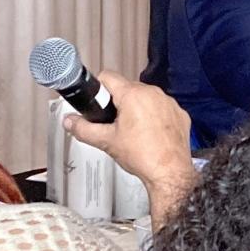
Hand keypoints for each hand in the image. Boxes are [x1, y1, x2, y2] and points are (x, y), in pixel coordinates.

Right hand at [64, 72, 195, 223]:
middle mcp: (153, 93)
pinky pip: (162, 108)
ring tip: (131, 130)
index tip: (96, 100)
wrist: (169, 173)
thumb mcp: (106, 141)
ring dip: (137, 109)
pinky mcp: (179, 114)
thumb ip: (83, 129)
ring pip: (146, 98)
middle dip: (117, 102)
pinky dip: (154, 117)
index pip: (108, 77)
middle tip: (112, 122)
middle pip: (127, 88)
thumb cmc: (143, 156)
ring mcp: (169, 103)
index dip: (97, 87)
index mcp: (133, 95)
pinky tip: (149, 134)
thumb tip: (70, 121)